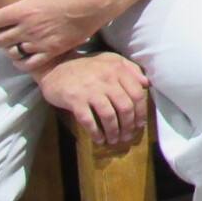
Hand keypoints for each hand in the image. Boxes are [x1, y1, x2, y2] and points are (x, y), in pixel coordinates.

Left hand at [0, 0, 115, 69]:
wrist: (96, 3)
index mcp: (23, 10)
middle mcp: (27, 29)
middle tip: (5, 29)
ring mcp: (39, 42)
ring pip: (12, 52)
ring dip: (11, 47)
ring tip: (16, 42)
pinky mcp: (52, 51)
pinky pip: (28, 64)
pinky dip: (21, 62)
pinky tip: (23, 56)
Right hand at [35, 51, 149, 146]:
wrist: (55, 66)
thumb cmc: (86, 66)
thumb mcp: (110, 60)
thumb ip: (130, 69)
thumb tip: (146, 83)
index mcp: (118, 70)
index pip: (137, 93)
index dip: (141, 112)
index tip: (139, 124)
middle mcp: (107, 79)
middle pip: (125, 107)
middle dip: (129, 125)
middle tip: (127, 136)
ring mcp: (91, 90)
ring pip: (109, 116)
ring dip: (114, 131)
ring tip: (114, 140)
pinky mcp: (75, 100)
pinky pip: (89, 120)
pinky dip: (95, 132)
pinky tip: (99, 139)